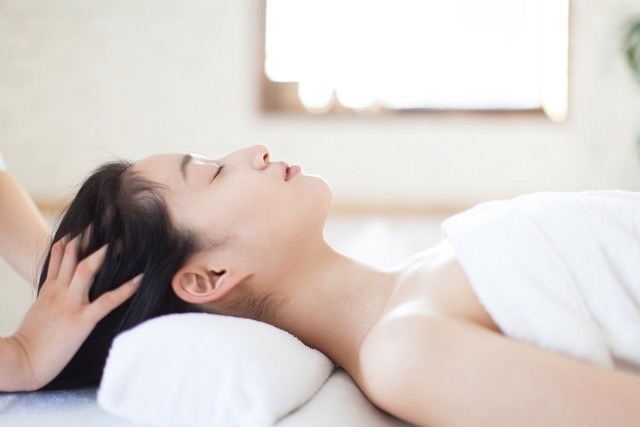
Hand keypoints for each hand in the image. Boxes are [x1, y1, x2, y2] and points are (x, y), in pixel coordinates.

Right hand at [2, 237, 140, 390]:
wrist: (21, 361)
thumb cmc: (29, 343)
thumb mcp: (38, 312)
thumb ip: (50, 299)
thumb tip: (61, 292)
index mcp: (49, 289)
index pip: (60, 256)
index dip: (71, 241)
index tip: (81, 227)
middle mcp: (60, 291)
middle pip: (73, 255)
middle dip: (87, 237)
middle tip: (103, 221)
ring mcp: (71, 304)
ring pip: (87, 269)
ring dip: (104, 254)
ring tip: (122, 240)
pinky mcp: (82, 320)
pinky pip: (107, 301)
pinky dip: (125, 290)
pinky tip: (139, 279)